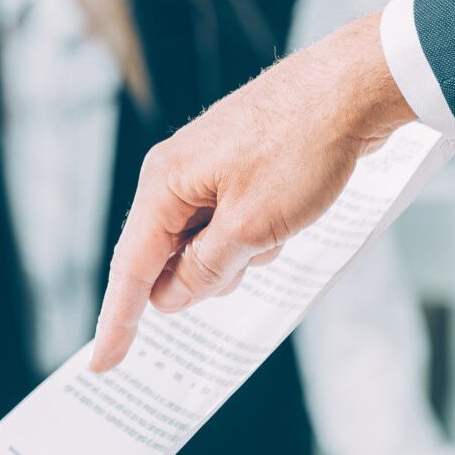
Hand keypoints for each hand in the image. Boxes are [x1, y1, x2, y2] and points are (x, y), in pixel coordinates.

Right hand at [90, 12, 410, 369]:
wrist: (352, 88)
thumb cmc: (302, 146)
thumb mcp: (253, 226)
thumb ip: (205, 270)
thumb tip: (170, 298)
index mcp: (165, 184)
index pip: (130, 269)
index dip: (118, 322)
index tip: (103, 365)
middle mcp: (175, 175)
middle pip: (168, 258)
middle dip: (206, 276)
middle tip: (254, 254)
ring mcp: (206, 170)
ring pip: (206, 244)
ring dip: (240, 254)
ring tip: (280, 224)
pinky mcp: (235, 168)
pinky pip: (231, 222)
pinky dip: (257, 233)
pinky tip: (289, 211)